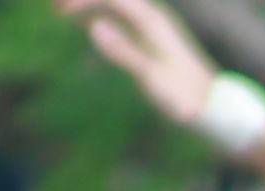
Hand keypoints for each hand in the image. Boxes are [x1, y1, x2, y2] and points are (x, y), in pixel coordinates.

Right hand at [59, 0, 223, 124]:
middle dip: (84, 0)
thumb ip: (122, 51)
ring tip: (60, 11)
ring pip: (115, 6)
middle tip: (53, 7)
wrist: (211, 106)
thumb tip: (92, 27)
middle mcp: (151, 18)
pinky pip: (121, 20)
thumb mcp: (149, 77)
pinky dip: (100, 16)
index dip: (83, 0)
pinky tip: (85, 24)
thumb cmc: (182, 96)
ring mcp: (151, 28)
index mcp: (151, 21)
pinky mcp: (150, 40)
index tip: (58, 11)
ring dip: (90, 4)